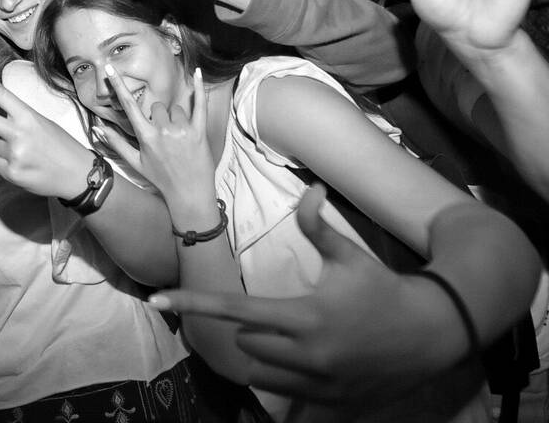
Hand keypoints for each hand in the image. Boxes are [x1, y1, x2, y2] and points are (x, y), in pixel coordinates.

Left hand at [0, 63, 94, 198]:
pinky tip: (24, 167)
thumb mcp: (40, 126)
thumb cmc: (60, 146)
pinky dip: (4, 164)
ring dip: (0, 148)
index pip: (0, 93)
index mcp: (28, 116)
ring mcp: (13, 154)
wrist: (78, 175)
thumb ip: (14, 123)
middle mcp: (19, 133)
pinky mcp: (11, 173)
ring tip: (26, 154)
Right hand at [92, 64, 215, 208]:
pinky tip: (199, 73)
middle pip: (156, 107)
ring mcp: (182, 130)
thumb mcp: (135, 163)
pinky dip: (200, 89)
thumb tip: (98, 128)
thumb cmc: (160, 179)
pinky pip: (199, 105)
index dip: (118, 85)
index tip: (110, 68)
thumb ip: (116, 143)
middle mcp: (163, 130)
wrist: (188, 194)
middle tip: (164, 136)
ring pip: (175, 109)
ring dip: (175, 118)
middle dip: (158, 116)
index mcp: (145, 136)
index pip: (129, 105)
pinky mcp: (199, 131)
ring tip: (179, 138)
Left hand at [148, 185, 460, 409]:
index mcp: (303, 316)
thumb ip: (317, 226)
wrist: (433, 332)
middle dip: (252, 328)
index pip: (235, 310)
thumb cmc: (384, 288)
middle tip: (282, 315)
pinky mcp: (331, 404)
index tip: (156, 297)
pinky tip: (296, 370)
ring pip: (260, 372)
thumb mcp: (349, 255)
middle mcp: (305, 355)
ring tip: (292, 339)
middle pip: (246, 343)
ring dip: (264, 356)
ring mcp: (318, 384)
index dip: (193, 302)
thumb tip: (308, 189)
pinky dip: (282, 384)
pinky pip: (286, 401)